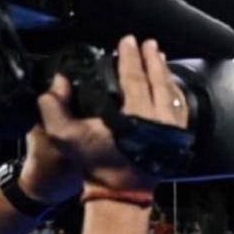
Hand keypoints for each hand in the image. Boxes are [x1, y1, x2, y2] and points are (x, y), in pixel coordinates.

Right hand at [34, 36, 188, 193]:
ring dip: (165, 73)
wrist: (121, 193)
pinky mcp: (177, 138)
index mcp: (137, 114)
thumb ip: (53, 108)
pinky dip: (175, 92)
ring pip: (172, 92)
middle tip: (149, 43)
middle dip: (152, 59)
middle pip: (159, 79)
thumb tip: (56, 83)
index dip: (130, 56)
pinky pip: (180, 108)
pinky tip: (171, 85)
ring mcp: (172, 129)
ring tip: (160, 58)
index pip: (135, 75)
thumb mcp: (66, 137)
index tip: (128, 41)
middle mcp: (160, 118)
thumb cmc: (97, 165)